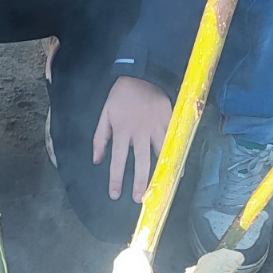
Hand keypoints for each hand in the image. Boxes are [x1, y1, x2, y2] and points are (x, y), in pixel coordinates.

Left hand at [92, 77, 171, 201]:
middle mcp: (139, 131)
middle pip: (140, 162)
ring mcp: (156, 126)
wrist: (142, 73)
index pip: (118, 160)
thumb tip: (96, 161)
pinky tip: (176, 171)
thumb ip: (100, 138)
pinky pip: (173, 141)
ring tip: (160, 189)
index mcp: (122, 131)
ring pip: (160, 153)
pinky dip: (175, 156)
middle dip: (140, 182)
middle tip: (139, 199)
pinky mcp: (169, 120)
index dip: (116, 179)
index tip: (115, 195)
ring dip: (160, 173)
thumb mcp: (105, 114)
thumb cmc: (121, 96)